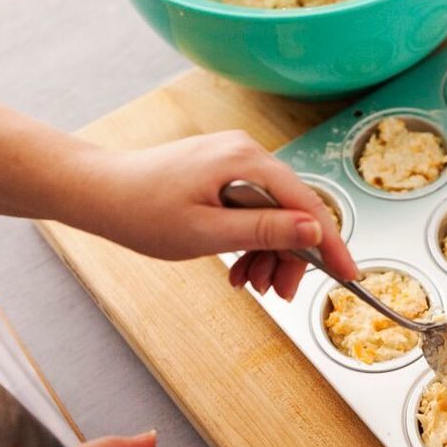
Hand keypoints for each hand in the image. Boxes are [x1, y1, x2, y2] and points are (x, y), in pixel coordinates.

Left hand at [86, 130, 357, 298]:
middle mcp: (246, 153)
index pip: (308, 204)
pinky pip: (254, 210)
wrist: (98, 193)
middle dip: (291, 256)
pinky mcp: (224, 173)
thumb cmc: (140, 210)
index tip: (348, 273)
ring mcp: (235, 161)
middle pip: (293, 211)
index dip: (331, 243)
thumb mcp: (208, 232)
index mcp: (246, 160)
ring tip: (252, 283)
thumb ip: (265, 231)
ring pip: (275, 214)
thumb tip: (314, 230)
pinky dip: (252, 240)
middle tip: (279, 293)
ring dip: (269, 253)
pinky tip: (239, 266)